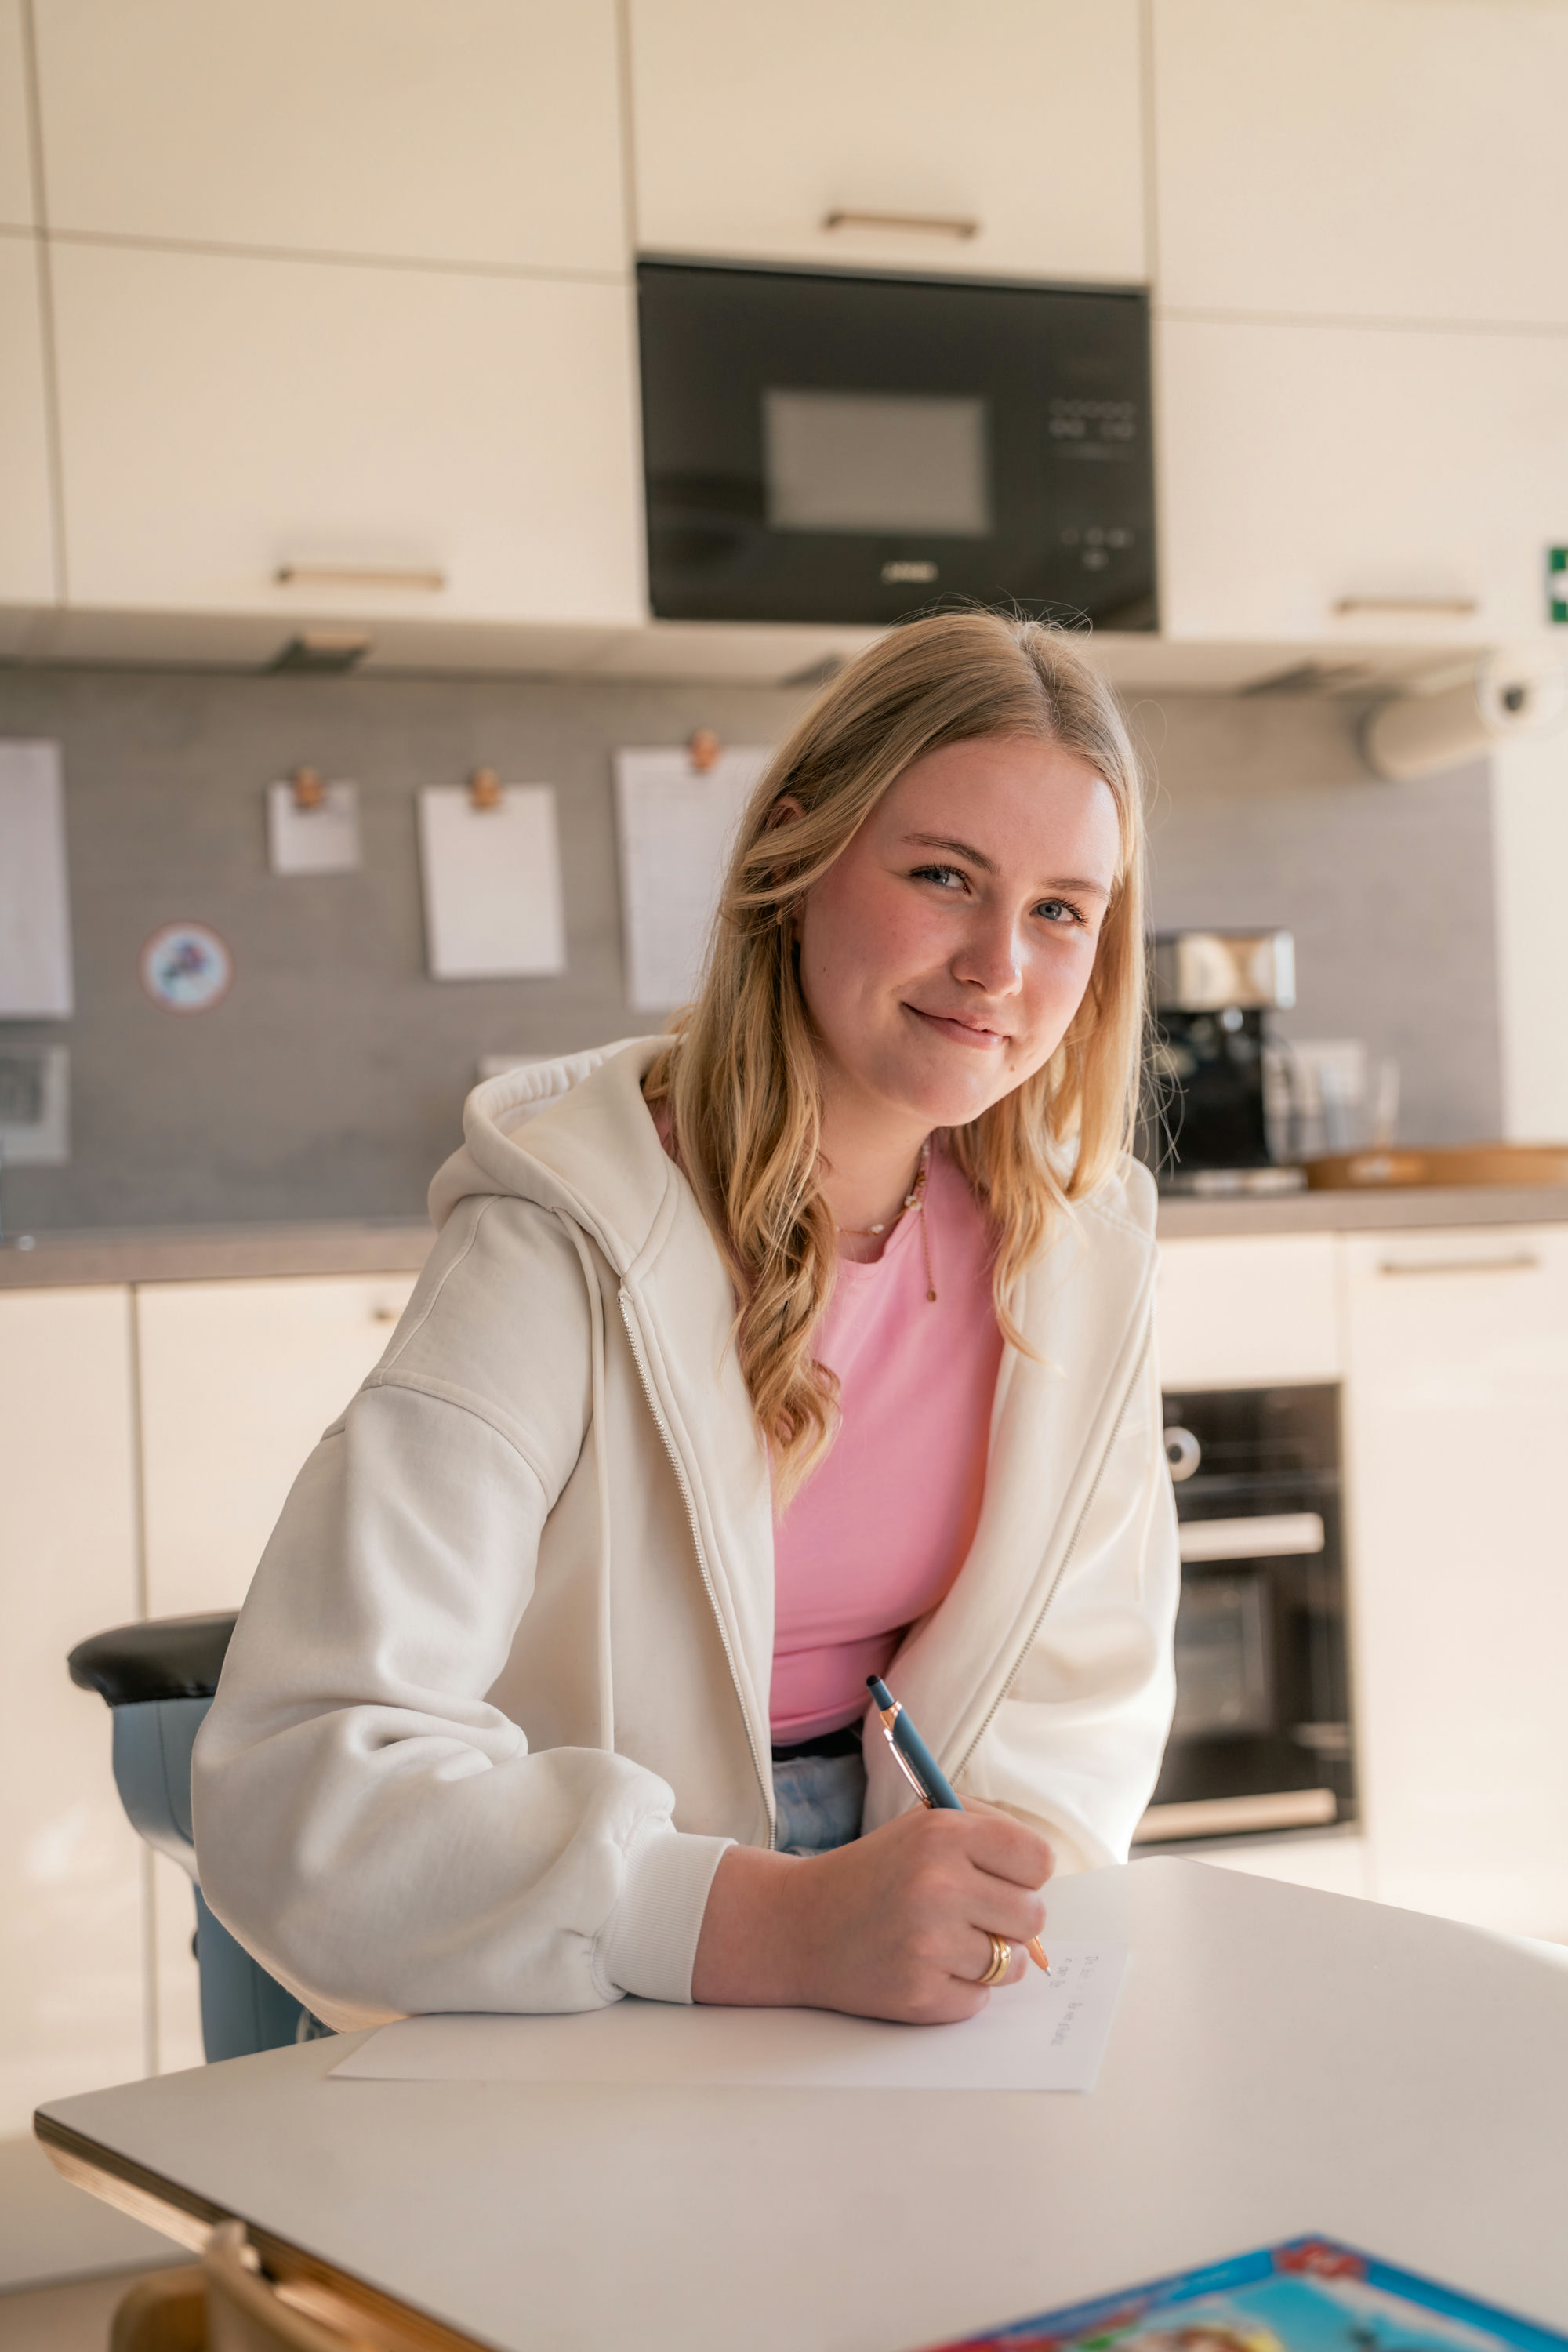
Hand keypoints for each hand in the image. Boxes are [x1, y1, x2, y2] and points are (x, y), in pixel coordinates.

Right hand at [690, 1806, 1053, 2023]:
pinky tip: (925, 1967)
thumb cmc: (875, 1872)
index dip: (1025, 1873)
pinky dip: (961, 1989)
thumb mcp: (923, 1826)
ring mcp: (927, 1944)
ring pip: (1013, 1963)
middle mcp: (937, 1885)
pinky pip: (981, 2000)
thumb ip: (989, 1837)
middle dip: (1009, 1918)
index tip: (1002, 1878)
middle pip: (1033, 1915)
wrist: (800, 1925)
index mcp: (942, 1834)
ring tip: (945, 1941)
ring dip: (989, 1958)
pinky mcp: (919, 1995)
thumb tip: (1043, 1877)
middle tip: (972, 1913)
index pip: (1038, 1860)